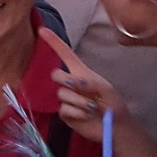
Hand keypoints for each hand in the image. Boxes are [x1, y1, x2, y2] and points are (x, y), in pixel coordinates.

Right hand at [38, 28, 128, 142]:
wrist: (114, 127)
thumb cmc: (113, 104)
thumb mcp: (107, 89)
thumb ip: (92, 82)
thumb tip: (74, 82)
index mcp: (81, 73)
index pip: (65, 54)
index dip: (54, 42)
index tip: (42, 30)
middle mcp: (71, 84)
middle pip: (56, 74)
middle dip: (67, 80)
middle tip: (81, 89)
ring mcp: (66, 99)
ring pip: (61, 94)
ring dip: (78, 100)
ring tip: (92, 108)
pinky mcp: (65, 114)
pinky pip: (63, 109)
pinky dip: (76, 112)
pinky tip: (86, 115)